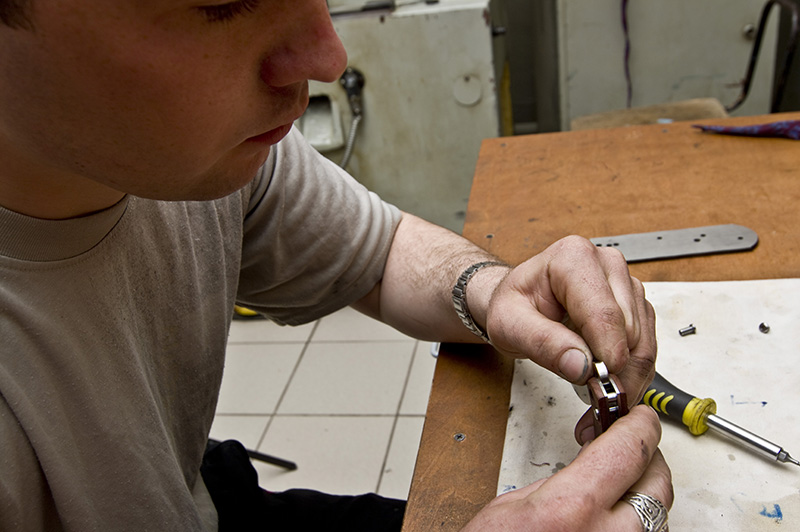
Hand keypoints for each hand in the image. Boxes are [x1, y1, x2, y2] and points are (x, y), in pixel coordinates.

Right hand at [461, 406, 672, 531]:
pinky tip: (616, 514)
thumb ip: (562, 481)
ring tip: (619, 480)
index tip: (637, 416)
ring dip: (645, 491)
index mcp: (573, 508)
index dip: (640, 425)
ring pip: (660, 514)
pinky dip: (637, 521)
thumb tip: (592, 465)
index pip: (631, 449)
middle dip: (648, 456)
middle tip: (627, 444)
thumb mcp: (513, 505)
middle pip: (658, 482)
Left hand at [485, 236, 656, 408]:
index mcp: (573, 258)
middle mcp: (606, 264)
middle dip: (615, 368)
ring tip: (597, 387)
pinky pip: (645, 343)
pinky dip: (631, 368)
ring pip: (643, 340)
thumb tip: (580, 366)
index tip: (602, 380)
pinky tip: (607, 376)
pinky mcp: (634, 304)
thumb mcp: (509, 324)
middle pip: (629, 328)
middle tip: (594, 392)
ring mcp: (624, 284)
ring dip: (627, 372)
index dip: (607, 352)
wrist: (520, 301)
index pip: (604, 312)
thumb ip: (542, 343)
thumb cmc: (513, 305)